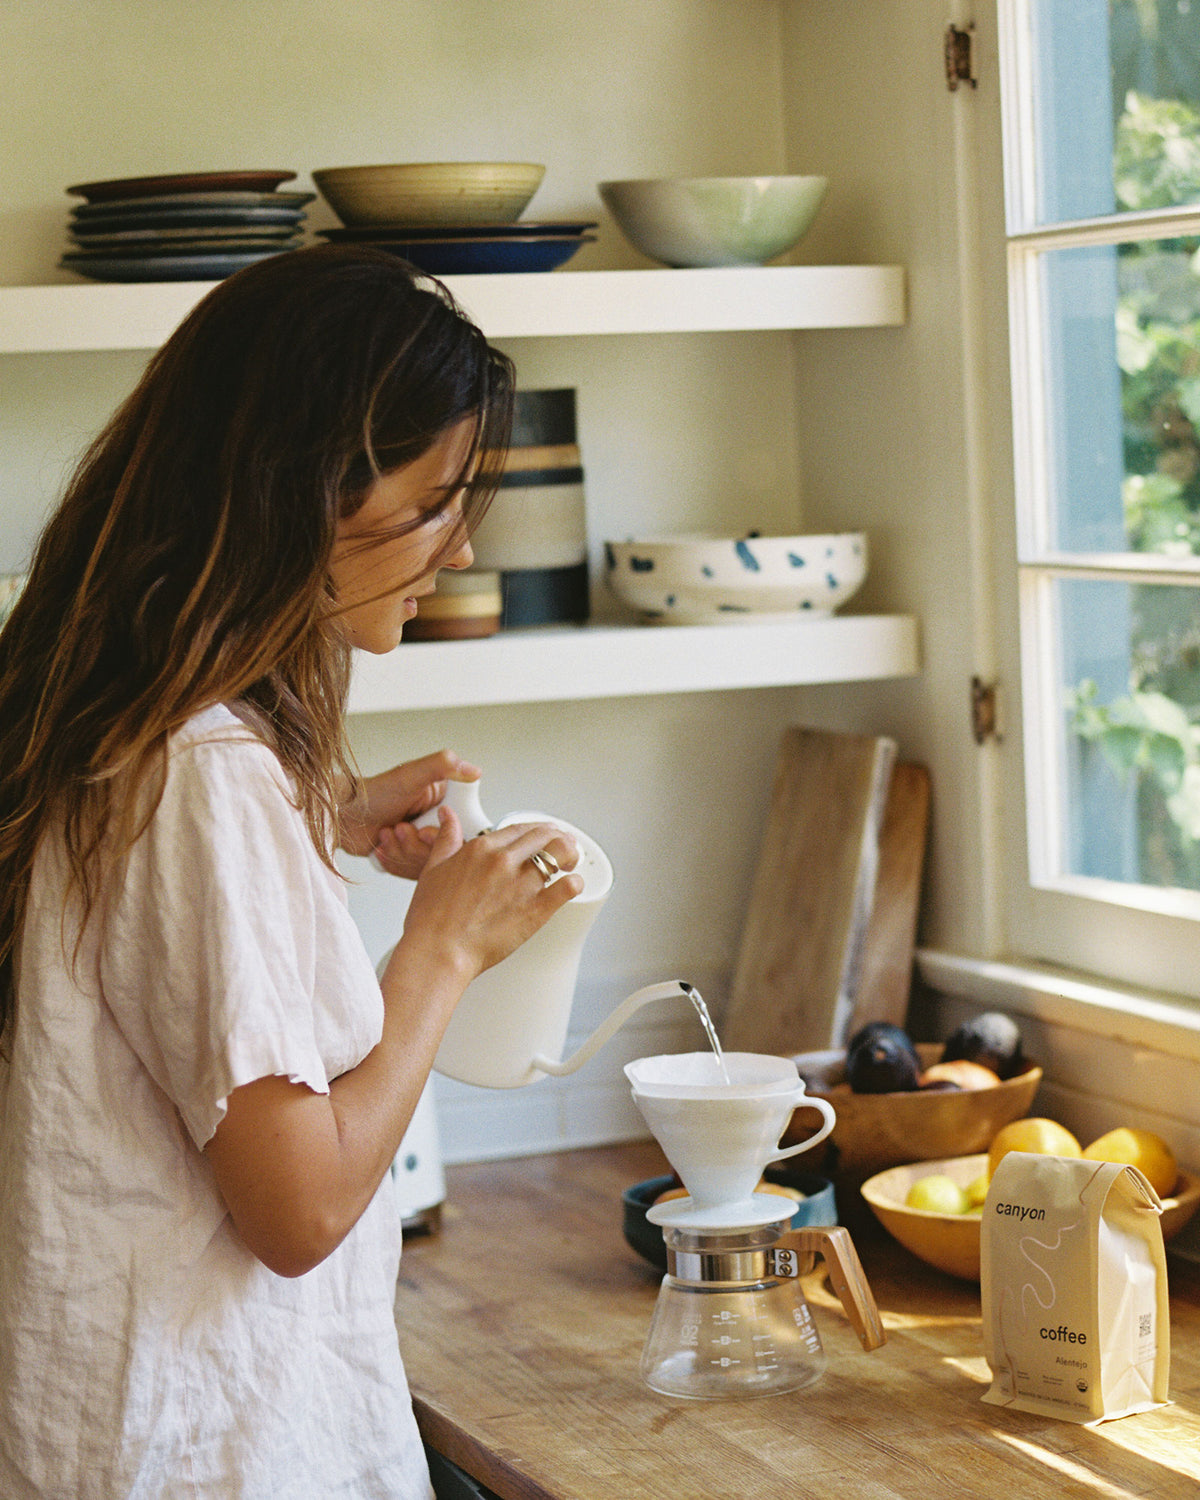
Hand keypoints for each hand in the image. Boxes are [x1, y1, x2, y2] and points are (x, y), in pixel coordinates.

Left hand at [337, 749, 480, 878]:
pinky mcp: (409, 859)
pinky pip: (411, 873)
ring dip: (404, 851)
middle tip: (401, 827)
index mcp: (444, 801)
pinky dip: (395, 861)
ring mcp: (422, 843)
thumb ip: (443, 765)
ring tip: (389, 832)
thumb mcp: (410, 774)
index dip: (448, 835)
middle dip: (418, 844)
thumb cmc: (370, 792)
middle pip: (446, 851)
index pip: (464, 828)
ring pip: (428, 864)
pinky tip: (384, 843)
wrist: (341, 817)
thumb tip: (474, 770)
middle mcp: (437, 821)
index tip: (427, 830)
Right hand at [394, 811, 583, 983]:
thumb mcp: (433, 868)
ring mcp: (522, 885)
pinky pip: (567, 888)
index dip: (536, 830)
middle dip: (558, 837)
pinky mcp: (535, 910)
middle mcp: (504, 861)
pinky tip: (573, 885)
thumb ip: (446, 839)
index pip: (520, 828)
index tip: (541, 835)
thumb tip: (447, 817)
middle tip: (564, 846)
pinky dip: (575, 884)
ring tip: (571, 863)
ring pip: (560, 854)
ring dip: (570, 855)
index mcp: (481, 849)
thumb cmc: (431, 918)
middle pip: (545, 835)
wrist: (437, 951)